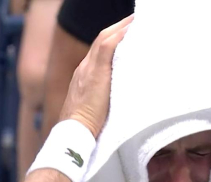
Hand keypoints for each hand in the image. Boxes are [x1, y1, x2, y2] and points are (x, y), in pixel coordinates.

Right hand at [59, 15, 133, 137]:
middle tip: (136, 21)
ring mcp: (88, 69)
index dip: (115, 38)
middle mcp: (85, 67)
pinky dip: (118, 36)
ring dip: (121, 28)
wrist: (74, 131)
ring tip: (137, 22)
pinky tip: (131, 30)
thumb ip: (105, 97)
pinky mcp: (95, 73)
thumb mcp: (97, 106)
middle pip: (102, 40)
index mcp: (85, 74)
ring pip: (104, 39)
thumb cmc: (87, 125)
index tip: (129, 33)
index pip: (101, 50)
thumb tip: (122, 97)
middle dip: (119, 28)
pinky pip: (106, 47)